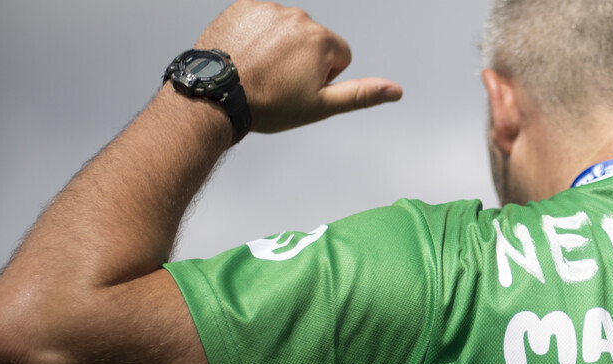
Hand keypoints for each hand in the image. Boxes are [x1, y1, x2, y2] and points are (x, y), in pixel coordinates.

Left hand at [192, 0, 402, 133]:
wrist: (216, 95)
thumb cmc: (268, 104)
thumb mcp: (320, 106)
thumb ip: (361, 94)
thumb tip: (395, 90)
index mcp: (322, 40)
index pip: (339, 55)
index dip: (322, 76)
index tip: (299, 88)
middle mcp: (300, 17)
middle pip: (313, 39)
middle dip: (301, 58)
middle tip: (277, 80)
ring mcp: (269, 9)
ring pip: (286, 28)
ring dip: (278, 45)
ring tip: (259, 68)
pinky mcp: (244, 6)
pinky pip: (261, 18)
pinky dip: (256, 33)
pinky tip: (245, 53)